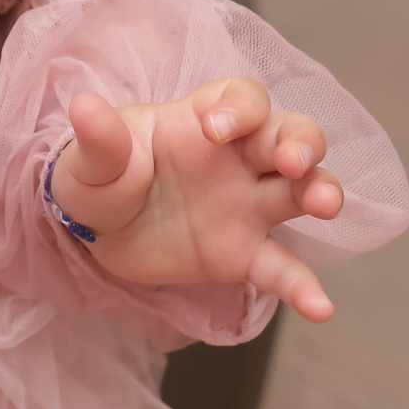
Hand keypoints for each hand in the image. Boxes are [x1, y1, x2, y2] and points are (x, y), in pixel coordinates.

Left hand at [50, 77, 347, 320]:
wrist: (94, 233)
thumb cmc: (100, 177)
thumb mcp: (92, 157)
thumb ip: (99, 137)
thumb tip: (84, 107)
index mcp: (201, 121)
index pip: (243, 99)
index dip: (240, 108)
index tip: (216, 130)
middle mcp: (236, 158)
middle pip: (288, 134)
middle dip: (301, 142)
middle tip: (292, 162)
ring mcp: (246, 206)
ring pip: (301, 190)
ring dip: (321, 191)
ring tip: (325, 205)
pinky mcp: (243, 254)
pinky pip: (282, 267)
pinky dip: (303, 286)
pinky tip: (320, 309)